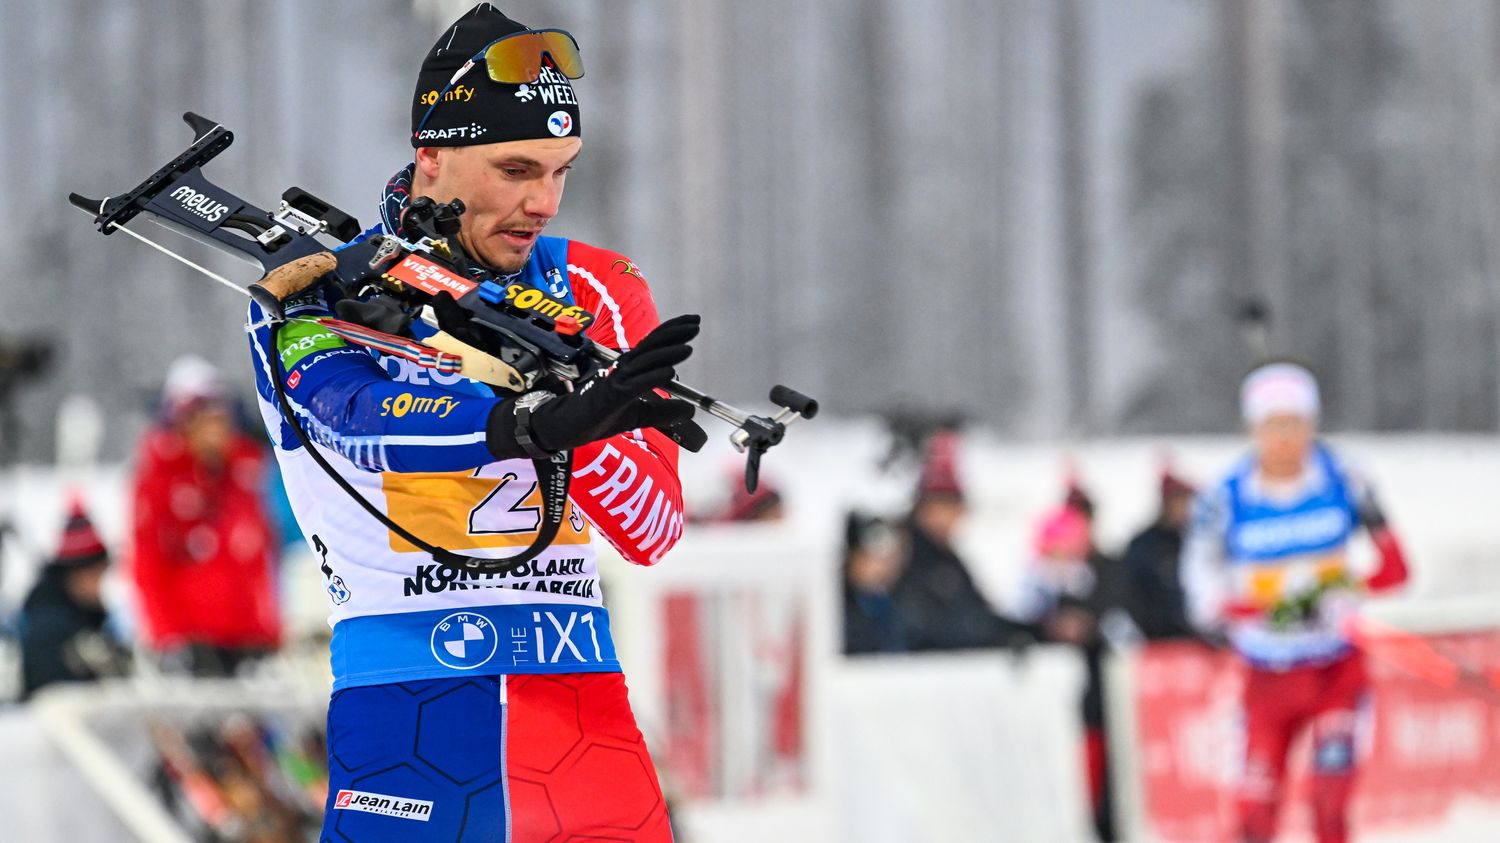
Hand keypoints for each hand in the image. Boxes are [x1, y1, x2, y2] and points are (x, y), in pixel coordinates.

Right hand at [487, 315, 699, 457]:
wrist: (567, 428)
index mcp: (628, 369)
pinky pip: (634, 384)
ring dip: (667, 353)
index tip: (692, 323)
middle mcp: (622, 369)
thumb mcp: (638, 416)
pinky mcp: (609, 396)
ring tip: (688, 347)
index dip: (672, 332)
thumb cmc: (598, 417)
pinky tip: (668, 372)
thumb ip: (662, 412)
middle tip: (695, 322)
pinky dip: (652, 378)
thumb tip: (689, 411)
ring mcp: (614, 380)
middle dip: (674, 333)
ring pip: (644, 362)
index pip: (653, 345)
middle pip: (651, 345)